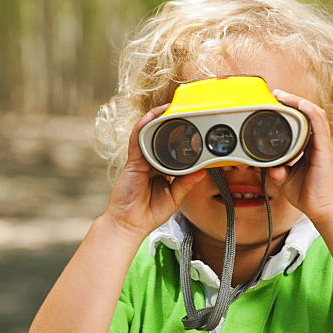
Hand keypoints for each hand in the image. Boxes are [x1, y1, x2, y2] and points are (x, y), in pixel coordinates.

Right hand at [105, 106, 205, 239]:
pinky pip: (136, 141)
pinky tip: (150, 117)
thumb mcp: (175, 197)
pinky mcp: (133, 162)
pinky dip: (142, 127)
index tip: (194, 130)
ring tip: (167, 108)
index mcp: (161, 170)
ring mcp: (141, 161)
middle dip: (169, 124)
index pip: (172, 151)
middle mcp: (151, 163)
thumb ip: (187, 183)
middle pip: (160, 139)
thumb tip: (203, 171)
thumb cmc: (149, 213)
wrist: (130, 224)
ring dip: (156, 120)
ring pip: (148, 136)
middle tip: (182, 111)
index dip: (181, 140)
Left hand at [268, 91, 332, 223]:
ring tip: (285, 95)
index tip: (276, 102)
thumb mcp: (286, 179)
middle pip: (309, 114)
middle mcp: (317, 144)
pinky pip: (320, 126)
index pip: (303, 122)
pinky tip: (302, 104)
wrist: (322, 210)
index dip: (292, 110)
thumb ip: (278, 170)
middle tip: (277, 94)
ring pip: (315, 115)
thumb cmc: (309, 195)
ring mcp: (322, 146)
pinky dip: (311, 113)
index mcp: (310, 148)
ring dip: (300, 102)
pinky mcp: (324, 151)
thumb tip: (269, 165)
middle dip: (293, 101)